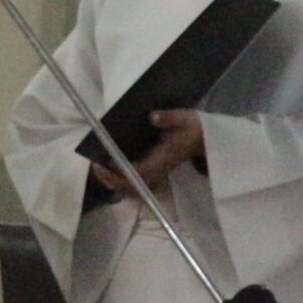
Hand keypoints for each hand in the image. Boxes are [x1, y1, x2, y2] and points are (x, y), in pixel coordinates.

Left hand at [92, 108, 207, 194]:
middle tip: (96, 165)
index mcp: (163, 158)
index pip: (141, 172)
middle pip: (132, 185)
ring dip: (113, 181)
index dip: (123, 170)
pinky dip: (119, 178)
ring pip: (132, 186)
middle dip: (112, 179)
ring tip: (99, 168)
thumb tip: (153, 116)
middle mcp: (158, 169)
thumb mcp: (185, 118)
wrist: (206, 139)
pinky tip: (110, 167)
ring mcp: (156, 171)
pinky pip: (134, 181)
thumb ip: (169, 118)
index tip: (108, 160)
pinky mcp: (154, 169)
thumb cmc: (194, 128)